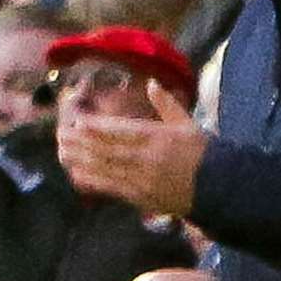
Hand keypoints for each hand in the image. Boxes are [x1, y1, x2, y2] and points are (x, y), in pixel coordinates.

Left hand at [56, 79, 207, 216]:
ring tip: (62, 152)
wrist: (219, 188)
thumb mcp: (188, 124)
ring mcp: (143, 179)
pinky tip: (76, 174)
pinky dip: (93, 181)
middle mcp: (148, 158)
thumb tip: (151, 83)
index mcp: (159, 137)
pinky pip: (112, 188)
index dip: (98, 127)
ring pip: (106, 168)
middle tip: (60, 135)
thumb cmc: (204, 153)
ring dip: (81, 160)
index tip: (79, 121)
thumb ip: (167, 104)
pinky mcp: (141, 197)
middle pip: (108, 149)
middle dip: (82, 143)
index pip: (122, 131)